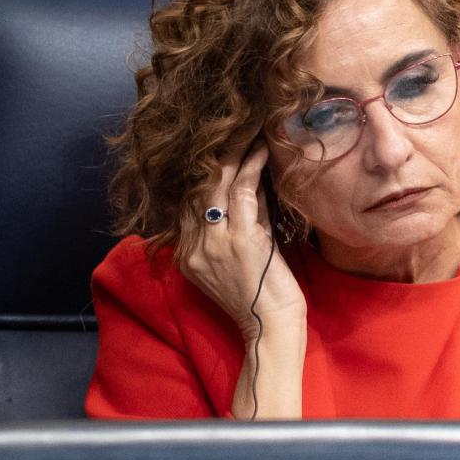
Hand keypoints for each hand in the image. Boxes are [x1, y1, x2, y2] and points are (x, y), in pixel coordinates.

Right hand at [178, 138, 306, 418]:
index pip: (189, 202)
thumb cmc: (263, 300)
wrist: (271, 331)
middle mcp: (194, 246)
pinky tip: (261, 150)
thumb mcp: (241, 259)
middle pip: (196, 187)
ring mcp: (214, 241)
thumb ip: (239, 225)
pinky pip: (241, 190)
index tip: (216, 148)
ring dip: (232, 153)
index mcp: (187, 255)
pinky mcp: (240, 238)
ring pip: (216, 184)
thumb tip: (249, 185)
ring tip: (246, 130)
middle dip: (212, 156)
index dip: (201, 172)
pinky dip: (251, 166)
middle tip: (228, 129)